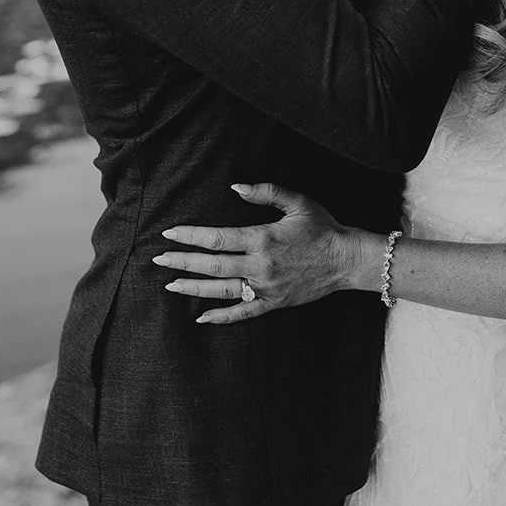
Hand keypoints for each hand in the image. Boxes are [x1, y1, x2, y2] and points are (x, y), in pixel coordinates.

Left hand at [154, 183, 357, 323]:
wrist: (347, 260)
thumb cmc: (323, 227)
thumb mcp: (297, 202)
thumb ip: (265, 192)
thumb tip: (235, 188)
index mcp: (262, 238)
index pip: (217, 238)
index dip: (190, 236)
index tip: (170, 233)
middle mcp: (259, 265)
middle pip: (212, 265)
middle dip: (182, 261)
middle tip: (158, 259)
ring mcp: (265, 287)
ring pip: (221, 290)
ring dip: (193, 287)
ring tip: (171, 284)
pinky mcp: (273, 304)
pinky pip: (242, 313)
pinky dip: (220, 317)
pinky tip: (201, 317)